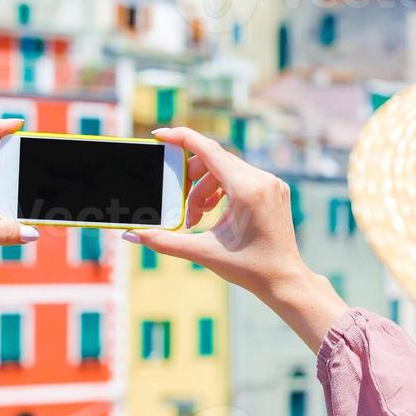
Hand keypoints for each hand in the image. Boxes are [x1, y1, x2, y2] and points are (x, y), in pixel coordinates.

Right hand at [126, 127, 347, 350]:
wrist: (285, 280)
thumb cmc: (249, 269)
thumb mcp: (203, 253)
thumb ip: (164, 242)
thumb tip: (130, 235)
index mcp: (247, 190)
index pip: (208, 150)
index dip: (181, 138)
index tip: (159, 135)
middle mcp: (263, 179)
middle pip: (215, 160)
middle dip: (191, 181)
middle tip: (184, 209)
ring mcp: (272, 182)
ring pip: (227, 168)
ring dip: (205, 187)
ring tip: (198, 217)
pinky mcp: (275, 188)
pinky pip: (242, 175)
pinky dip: (223, 188)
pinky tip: (216, 211)